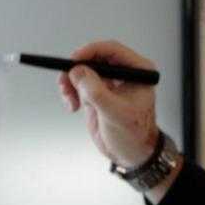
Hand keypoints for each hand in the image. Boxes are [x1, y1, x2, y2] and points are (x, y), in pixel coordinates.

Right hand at [58, 40, 159, 167]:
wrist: (130, 154)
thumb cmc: (135, 135)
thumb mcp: (115, 113)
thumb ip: (96, 92)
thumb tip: (78, 72)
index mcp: (138, 70)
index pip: (112, 50)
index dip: (91, 51)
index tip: (74, 60)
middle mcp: (124, 73)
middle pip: (94, 58)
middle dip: (77, 68)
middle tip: (66, 79)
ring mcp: (109, 82)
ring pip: (83, 70)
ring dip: (71, 81)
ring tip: (69, 97)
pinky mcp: (97, 93)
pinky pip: (78, 84)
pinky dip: (70, 91)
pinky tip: (73, 105)